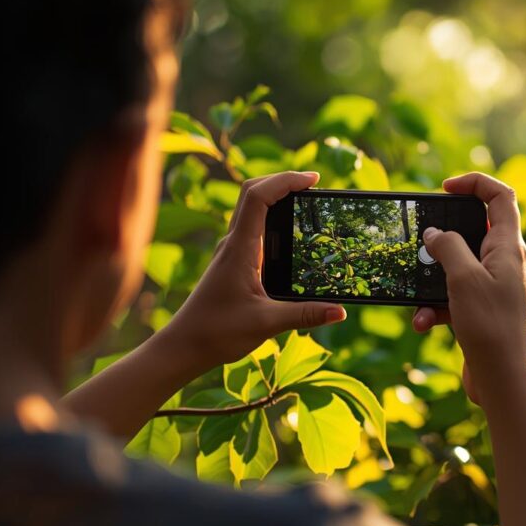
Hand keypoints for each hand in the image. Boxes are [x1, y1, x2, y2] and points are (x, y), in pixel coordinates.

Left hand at [159, 171, 345, 370]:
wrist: (184, 345)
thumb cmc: (217, 332)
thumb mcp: (266, 324)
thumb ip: (305, 315)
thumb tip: (341, 310)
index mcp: (240, 249)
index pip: (258, 197)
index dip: (285, 180)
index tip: (313, 179)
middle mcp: (234, 243)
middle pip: (253, 192)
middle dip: (282, 181)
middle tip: (313, 185)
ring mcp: (232, 250)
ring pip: (251, 208)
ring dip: (276, 196)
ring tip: (307, 201)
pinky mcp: (234, 261)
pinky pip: (253, 228)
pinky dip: (272, 218)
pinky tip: (291, 234)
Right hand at [411, 173, 525, 408]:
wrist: (506, 379)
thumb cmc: (491, 325)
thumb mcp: (464, 278)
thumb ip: (448, 248)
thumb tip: (435, 235)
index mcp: (509, 247)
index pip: (501, 197)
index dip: (475, 183)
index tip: (446, 188)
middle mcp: (505, 263)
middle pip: (475, 231)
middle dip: (443, 238)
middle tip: (422, 242)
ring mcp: (495, 287)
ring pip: (458, 268)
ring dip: (433, 281)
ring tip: (417, 299)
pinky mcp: (483, 311)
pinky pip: (454, 298)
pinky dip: (436, 307)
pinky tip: (424, 323)